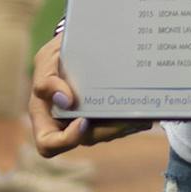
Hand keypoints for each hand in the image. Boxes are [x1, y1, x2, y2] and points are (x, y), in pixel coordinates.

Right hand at [28, 31, 154, 156]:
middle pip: (86, 139)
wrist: (74, 47)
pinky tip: (144, 112)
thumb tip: (65, 100)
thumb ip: (48, 81)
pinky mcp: (104, 116)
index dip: (66, 140)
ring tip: (141, 115)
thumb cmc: (55, 58)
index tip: (83, 121)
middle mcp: (66, 125)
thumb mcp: (46, 61)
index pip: (49, 144)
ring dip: (124, 127)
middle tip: (127, 119)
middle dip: (108, 130)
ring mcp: (87, 122)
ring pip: (105, 134)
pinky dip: (130, 120)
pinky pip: (116, 125)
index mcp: (45, 118)